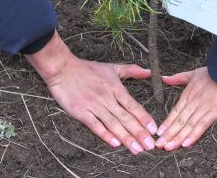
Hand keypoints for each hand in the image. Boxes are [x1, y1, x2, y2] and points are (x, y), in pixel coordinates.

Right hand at [26, 32, 156, 154]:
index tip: (153, 130)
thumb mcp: (112, 67)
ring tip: (136, 149)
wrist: (63, 69)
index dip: (144, 118)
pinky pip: (95, 125)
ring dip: (126, 137)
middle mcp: (107, 98)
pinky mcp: (81, 112)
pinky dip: (105, 134)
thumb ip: (131, 70)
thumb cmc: (87, 69)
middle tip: (149, 145)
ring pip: (113, 124)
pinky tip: (114, 143)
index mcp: (115, 88)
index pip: (133, 105)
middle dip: (139, 133)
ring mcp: (94, 105)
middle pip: (126, 117)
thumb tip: (148, 71)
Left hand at [155, 67, 216, 150]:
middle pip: (179, 121)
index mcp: (188, 94)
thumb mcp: (193, 73)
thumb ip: (178, 78)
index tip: (158, 133)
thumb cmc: (213, 73)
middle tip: (159, 145)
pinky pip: (203, 125)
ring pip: (188, 125)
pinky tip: (186, 144)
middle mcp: (194, 102)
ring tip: (169, 147)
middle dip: (168, 134)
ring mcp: (204, 107)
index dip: (167, 123)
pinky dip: (194, 135)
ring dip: (178, 138)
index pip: (175, 111)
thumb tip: (164, 78)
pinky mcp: (215, 112)